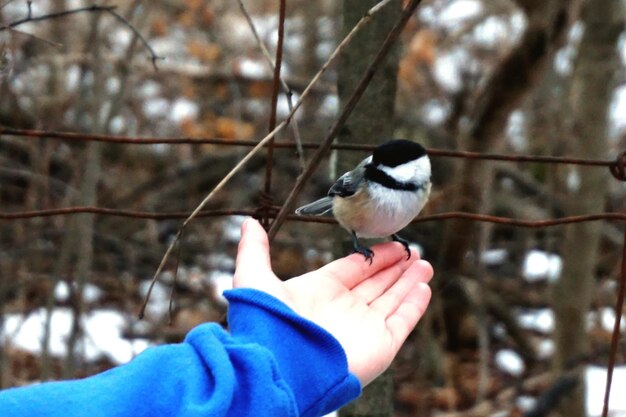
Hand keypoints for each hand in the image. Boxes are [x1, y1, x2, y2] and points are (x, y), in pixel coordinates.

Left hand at [233, 218, 432, 385]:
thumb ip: (254, 249)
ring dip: (408, 281)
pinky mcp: (381, 345)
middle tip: (413, 251)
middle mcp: (343, 309)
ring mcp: (363, 327)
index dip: (373, 257)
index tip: (392, 244)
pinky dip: (415, 304)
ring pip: (392, 299)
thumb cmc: (267, 321)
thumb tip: (249, 222)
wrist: (281, 364)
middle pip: (376, 283)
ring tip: (423, 263)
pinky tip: (424, 286)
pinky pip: (402, 320)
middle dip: (395, 268)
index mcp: (320, 292)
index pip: (354, 269)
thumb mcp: (254, 276)